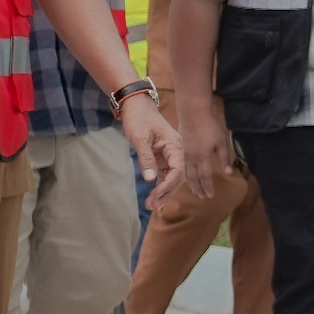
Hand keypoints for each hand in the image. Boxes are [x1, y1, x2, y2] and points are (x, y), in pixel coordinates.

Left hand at [119, 92, 185, 212]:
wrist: (136, 106)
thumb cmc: (139, 119)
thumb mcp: (140, 139)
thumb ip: (146, 159)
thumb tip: (150, 179)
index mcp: (175, 145)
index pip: (178, 170)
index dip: (168, 185)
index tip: (156, 195)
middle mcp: (176, 151)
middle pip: (177, 177)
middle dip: (166, 192)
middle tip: (153, 206)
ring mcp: (170, 155)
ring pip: (171, 178)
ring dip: (162, 192)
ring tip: (151, 205)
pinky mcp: (163, 157)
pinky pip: (164, 174)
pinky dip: (159, 185)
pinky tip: (153, 196)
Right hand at [181, 100, 233, 202]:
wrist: (193, 115)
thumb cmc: (210, 127)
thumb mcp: (221, 142)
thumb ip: (224, 158)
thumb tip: (229, 173)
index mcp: (203, 158)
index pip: (205, 177)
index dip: (208, 187)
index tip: (211, 196)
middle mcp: (192, 159)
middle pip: (195, 178)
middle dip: (199, 188)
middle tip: (203, 198)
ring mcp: (185, 154)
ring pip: (187, 173)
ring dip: (191, 184)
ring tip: (195, 192)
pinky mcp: (181, 150)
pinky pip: (182, 167)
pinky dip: (185, 175)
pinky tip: (186, 178)